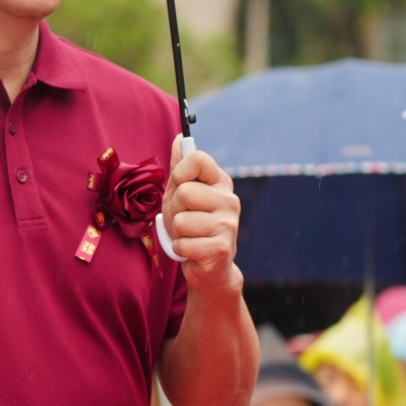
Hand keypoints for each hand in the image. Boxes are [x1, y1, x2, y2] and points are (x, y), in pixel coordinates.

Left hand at [162, 141, 240, 291]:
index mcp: (220, 183)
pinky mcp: (221, 248)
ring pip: (182, 221)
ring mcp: (228, 225)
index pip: (198, 158)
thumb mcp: (180, 194)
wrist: (208, 268)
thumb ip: (180, 167)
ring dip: (178, 232)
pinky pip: (183, 243)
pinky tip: (193, 251)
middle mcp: (229, 201)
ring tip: (189, 236)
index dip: (180, 171)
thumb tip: (180, 137)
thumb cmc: (192, 227)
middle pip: (185, 192)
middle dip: (175, 209)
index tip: (180, 184)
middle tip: (184, 220)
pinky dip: (181, 250)